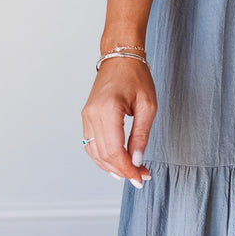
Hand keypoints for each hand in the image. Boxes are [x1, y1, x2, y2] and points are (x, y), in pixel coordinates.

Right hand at [81, 58, 154, 187]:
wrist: (120, 57)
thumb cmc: (136, 77)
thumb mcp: (148, 106)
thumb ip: (141, 136)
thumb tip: (136, 161)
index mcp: (108, 110)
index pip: (114, 151)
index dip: (127, 169)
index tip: (141, 178)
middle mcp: (92, 115)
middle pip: (104, 155)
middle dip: (122, 171)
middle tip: (141, 177)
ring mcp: (86, 116)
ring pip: (95, 153)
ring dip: (112, 167)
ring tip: (132, 172)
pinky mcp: (86, 117)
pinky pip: (90, 144)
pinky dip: (103, 157)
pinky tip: (117, 163)